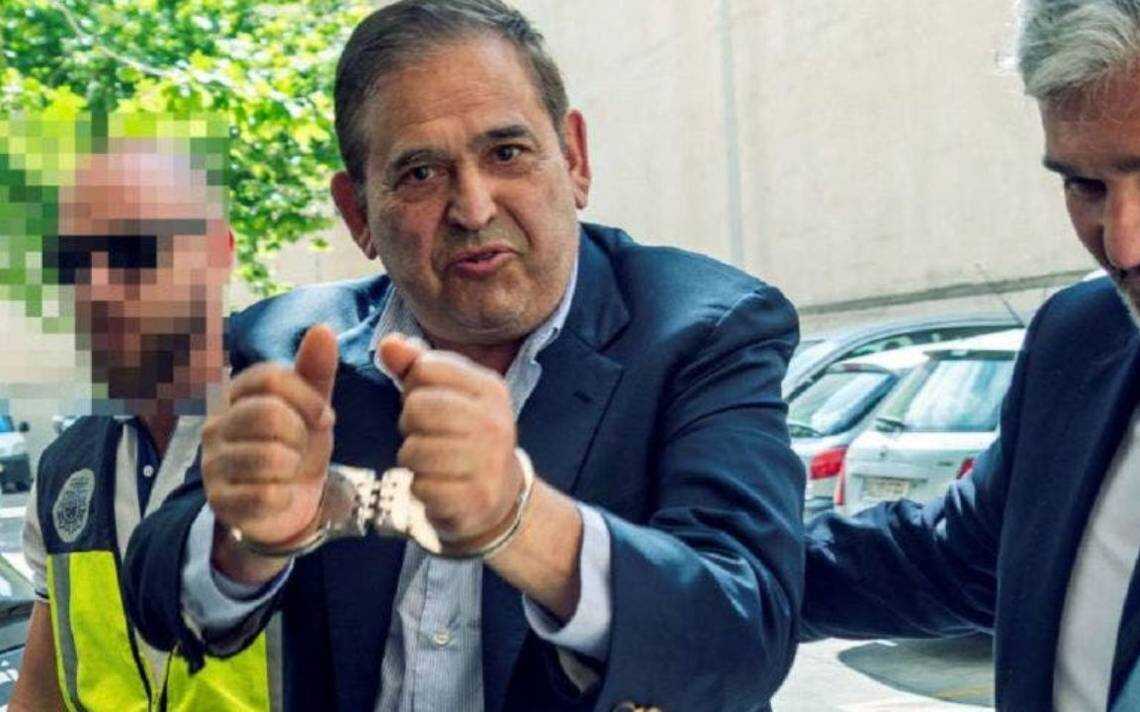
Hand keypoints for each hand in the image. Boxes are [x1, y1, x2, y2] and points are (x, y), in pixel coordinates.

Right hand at [203, 324, 338, 581]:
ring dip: (293, 466)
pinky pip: (264, 494)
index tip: (326, 418)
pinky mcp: (220, 501)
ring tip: (289, 470)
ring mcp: (212, 464)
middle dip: (300, 434)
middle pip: (268, 414)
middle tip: (302, 447)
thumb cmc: (295, 447)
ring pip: (267, 456)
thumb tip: (322, 328)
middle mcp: (215, 425)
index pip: (269, 376)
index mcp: (235, 395)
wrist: (286, 505)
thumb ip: (315, 370)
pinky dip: (285, 496)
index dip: (306, 396)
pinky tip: (281, 495)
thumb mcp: (310, 408)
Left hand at [379, 334, 523, 551]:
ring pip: (413, 450)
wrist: (500, 494)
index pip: (426, 367)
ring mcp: (489, 462)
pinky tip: (440, 487)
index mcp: (490, 388)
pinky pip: (420, 487)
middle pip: (417, 406)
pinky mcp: (476, 497)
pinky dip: (422, 489)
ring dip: (413, 460)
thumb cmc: (462, 434)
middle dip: (409, 424)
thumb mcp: (446, 394)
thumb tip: (388, 343)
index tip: (430, 404)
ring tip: (433, 462)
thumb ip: (415, 365)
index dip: (414, 387)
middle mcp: (495, 421)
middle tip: (427, 436)